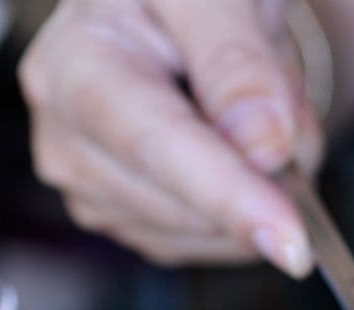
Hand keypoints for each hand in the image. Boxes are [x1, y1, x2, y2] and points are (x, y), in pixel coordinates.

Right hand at [19, 0, 321, 275]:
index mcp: (76, 60)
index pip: (157, 144)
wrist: (185, 11)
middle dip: (261, 176)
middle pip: (183, 203)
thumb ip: (238, 62)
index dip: (227, 196)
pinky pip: (203, 243)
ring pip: (201, 233)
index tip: (289, 242)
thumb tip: (261, 148)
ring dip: (259, 190)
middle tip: (287, 102)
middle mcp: (64, 130)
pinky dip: (243, 209)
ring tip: (258, 110)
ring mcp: (85, 182)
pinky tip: (239, 150)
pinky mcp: (117, 215)